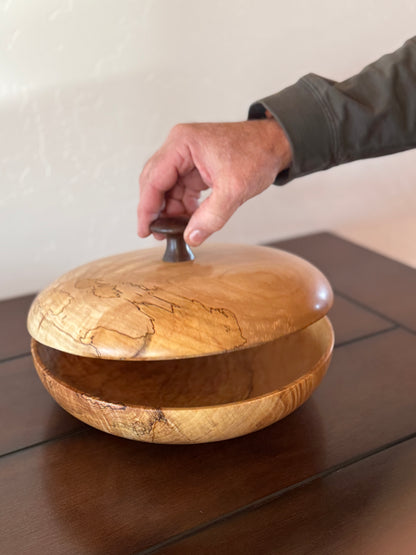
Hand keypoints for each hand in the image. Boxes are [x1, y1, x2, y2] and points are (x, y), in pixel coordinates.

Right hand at [138, 119, 291, 245]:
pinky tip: (187, 222)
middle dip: (156, 210)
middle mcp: (179, 147)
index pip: (154, 179)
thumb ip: (211, 216)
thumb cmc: (257, 154)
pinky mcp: (195, 167)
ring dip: (170, 211)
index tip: (144, 230)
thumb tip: (191, 237)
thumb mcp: (234, 189)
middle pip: (155, 182)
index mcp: (182, 143)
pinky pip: (181, 189)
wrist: (276, 144)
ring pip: (167, 188)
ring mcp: (186, 157)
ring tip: (173, 232)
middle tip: (156, 234)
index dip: (147, 207)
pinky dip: (182, 206)